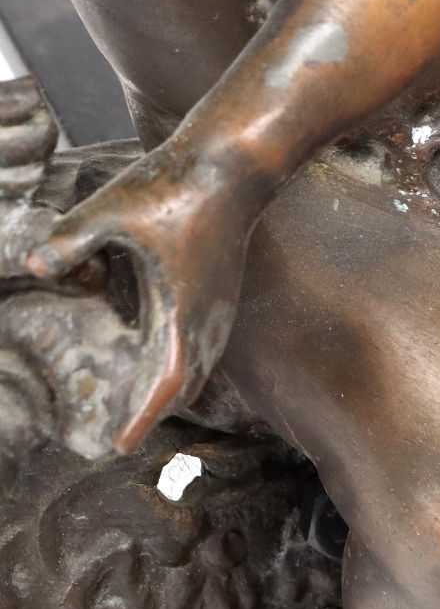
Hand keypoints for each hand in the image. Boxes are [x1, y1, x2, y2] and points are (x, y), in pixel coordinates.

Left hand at [24, 145, 261, 452]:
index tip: (122, 445)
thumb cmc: (176, 184)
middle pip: (185, 381)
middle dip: (154, 410)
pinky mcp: (219, 287)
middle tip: (123, 434)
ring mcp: (218, 302)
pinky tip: (159, 348)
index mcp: (184, 308)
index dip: (144, 417)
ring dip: (171, 384)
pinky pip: (201, 339)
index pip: (167, 382)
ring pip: (197, 362)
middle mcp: (207, 315)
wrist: (234, 163)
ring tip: (142, 400)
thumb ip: (71, 239)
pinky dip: (181, 358)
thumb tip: (35, 263)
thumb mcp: (112, 209)